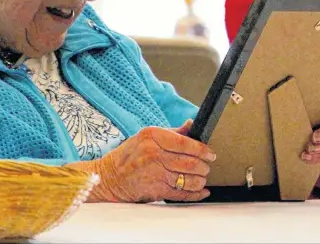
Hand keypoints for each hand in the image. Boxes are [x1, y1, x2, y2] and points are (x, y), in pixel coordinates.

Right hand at [80, 119, 215, 202]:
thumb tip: (192, 125)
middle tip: (207, 165)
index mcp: (153, 136)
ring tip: (202, 176)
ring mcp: (155, 173)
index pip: (186, 142)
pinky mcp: (156, 191)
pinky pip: (182, 193)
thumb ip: (172, 132)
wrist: (109, 177)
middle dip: (204, 165)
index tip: (210, 153)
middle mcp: (154, 154)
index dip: (202, 149)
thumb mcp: (147, 136)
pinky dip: (196, 193)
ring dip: (201, 179)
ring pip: (189, 178)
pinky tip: (201, 190)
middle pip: (190, 161)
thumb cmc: (129, 155)